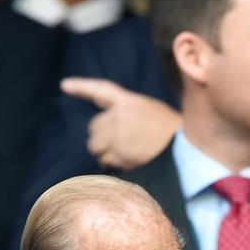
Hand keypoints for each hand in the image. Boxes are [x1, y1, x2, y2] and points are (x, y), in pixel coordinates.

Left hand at [61, 76, 180, 170]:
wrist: (186, 147)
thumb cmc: (170, 131)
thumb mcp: (150, 110)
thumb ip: (127, 113)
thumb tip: (105, 128)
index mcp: (129, 101)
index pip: (101, 90)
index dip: (81, 87)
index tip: (64, 85)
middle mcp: (120, 116)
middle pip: (94, 127)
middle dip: (101, 137)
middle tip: (118, 144)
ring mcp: (119, 135)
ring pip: (95, 145)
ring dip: (103, 151)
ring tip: (122, 154)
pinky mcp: (120, 153)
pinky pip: (106, 160)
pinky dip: (112, 164)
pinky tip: (129, 161)